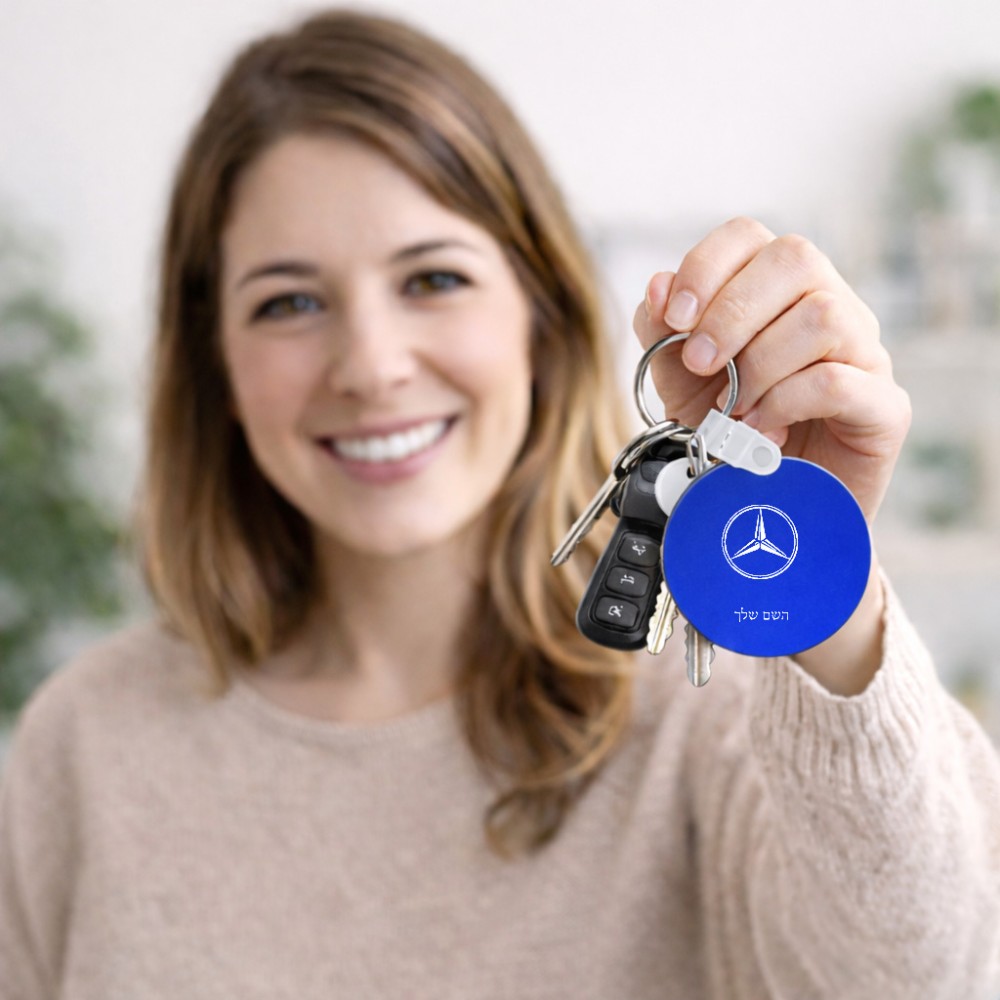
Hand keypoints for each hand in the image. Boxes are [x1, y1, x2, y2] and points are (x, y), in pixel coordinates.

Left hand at [632, 217, 910, 525]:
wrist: (769, 509)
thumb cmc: (729, 433)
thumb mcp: (680, 382)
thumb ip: (663, 334)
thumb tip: (657, 285)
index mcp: (778, 290)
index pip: (749, 236)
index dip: (706, 267)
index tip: (675, 318)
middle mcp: (831, 306)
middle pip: (795, 259)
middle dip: (731, 313)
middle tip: (699, 365)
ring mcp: (865, 353)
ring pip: (822, 316)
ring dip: (760, 367)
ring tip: (733, 412)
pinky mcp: (884, 406)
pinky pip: (838, 380)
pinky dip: (785, 403)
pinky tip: (760, 431)